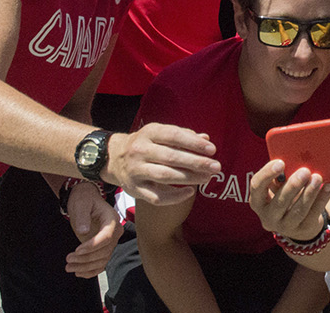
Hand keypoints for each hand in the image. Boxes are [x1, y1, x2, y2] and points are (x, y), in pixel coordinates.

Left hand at [63, 183, 122, 277]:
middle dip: (86, 258)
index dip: (92, 246)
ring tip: (68, 267)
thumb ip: (82, 216)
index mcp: (112, 219)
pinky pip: (101, 263)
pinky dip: (91, 271)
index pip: (106, 237)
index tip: (77, 250)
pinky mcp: (104, 248)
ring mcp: (110, 241)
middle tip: (68, 259)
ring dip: (85, 267)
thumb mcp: (81, 203)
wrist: (85, 201)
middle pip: (104, 251)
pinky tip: (78, 272)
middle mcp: (114, 232)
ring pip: (102, 260)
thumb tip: (84, 231)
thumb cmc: (84, 200)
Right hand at [102, 123, 219, 205]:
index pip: (173, 136)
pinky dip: (174, 196)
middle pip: (171, 157)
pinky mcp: (134, 189)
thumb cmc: (146, 144)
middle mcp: (140, 151)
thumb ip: (183, 136)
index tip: (212, 150)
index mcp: (149, 133)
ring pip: (165, 176)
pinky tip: (190, 192)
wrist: (113, 158)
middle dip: (196, 163)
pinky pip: (156, 196)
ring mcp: (136, 171)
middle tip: (216, 167)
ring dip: (189, 178)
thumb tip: (206, 138)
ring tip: (207, 178)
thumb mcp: (159, 133)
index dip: (194, 143)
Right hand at [249, 159, 329, 240]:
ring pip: (298, 211)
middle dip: (293, 186)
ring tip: (318, 178)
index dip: (268, 174)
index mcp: (258, 201)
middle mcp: (268, 217)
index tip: (281, 162)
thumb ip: (282, 176)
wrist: (298, 221)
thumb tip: (294, 160)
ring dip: (309, 193)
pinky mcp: (303, 230)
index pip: (257, 186)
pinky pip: (313, 214)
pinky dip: (322, 199)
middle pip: (279, 202)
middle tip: (305, 171)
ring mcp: (285, 227)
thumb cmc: (286, 194)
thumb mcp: (279, 187)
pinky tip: (328, 186)